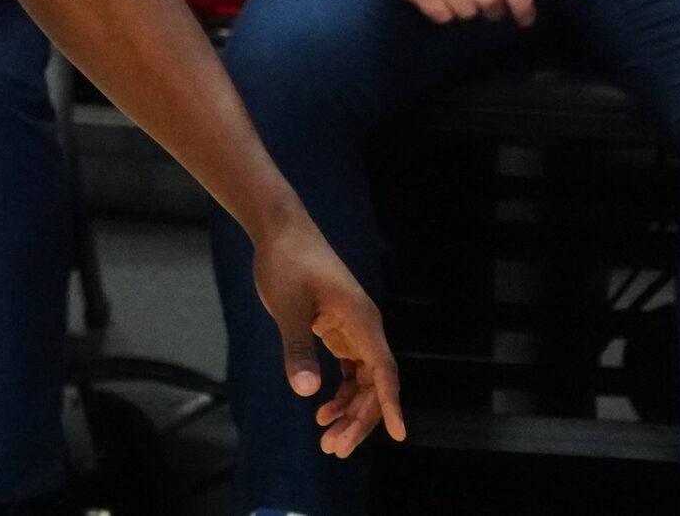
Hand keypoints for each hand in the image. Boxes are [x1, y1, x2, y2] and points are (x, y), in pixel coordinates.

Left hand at [252, 211, 407, 457]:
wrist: (280, 230)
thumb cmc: (286, 263)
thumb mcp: (287, 308)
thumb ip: (298, 349)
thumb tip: (307, 391)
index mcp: (361, 321)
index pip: (383, 372)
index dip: (391, 405)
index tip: (399, 435)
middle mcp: (365, 328)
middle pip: (374, 383)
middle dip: (359, 419)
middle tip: (334, 448)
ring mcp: (353, 329)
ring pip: (362, 380)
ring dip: (349, 409)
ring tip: (327, 438)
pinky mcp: (338, 328)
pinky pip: (350, 369)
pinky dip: (340, 391)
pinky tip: (323, 410)